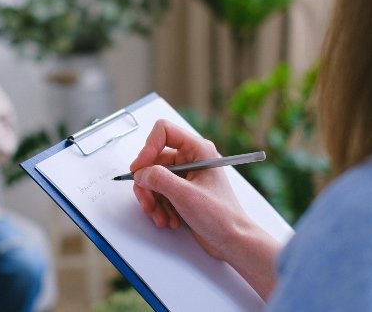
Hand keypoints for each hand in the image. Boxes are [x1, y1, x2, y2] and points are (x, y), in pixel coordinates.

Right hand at [130, 120, 280, 299]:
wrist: (231, 240)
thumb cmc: (221, 216)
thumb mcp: (186, 196)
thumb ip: (159, 179)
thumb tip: (141, 173)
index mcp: (198, 149)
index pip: (164, 132)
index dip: (148, 148)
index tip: (140, 168)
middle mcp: (191, 158)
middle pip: (153, 160)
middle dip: (148, 185)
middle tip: (148, 203)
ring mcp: (185, 175)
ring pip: (152, 179)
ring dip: (153, 200)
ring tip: (162, 217)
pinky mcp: (180, 190)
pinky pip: (158, 192)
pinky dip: (158, 207)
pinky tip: (168, 219)